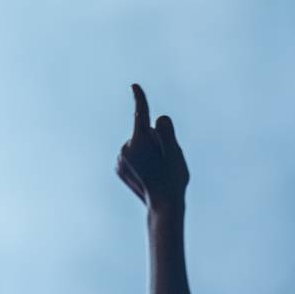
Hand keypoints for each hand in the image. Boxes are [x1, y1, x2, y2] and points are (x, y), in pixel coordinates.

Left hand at [116, 84, 189, 213]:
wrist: (163, 207)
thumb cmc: (173, 180)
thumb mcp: (176, 153)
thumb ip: (167, 132)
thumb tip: (158, 119)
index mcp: (138, 143)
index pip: (140, 115)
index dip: (140, 100)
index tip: (134, 86)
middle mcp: (125, 150)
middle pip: (145, 132)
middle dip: (156, 141)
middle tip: (165, 163)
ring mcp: (119, 160)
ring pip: (139, 143)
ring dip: (149, 151)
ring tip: (157, 171)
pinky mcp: (118, 167)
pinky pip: (133, 153)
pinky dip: (141, 159)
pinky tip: (148, 174)